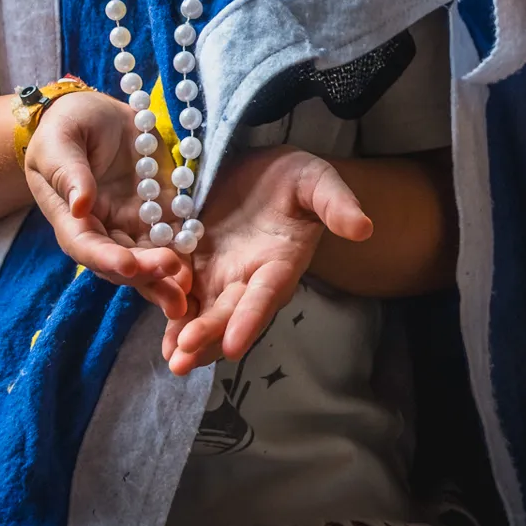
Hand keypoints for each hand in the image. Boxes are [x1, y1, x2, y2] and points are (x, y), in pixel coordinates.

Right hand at [23, 90, 191, 317]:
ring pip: (148, 258)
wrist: (95, 114)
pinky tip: (199, 265)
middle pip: (121, 261)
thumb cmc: (66, 125)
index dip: (106, 259)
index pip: (85, 246)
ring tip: (186, 288)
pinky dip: (184, 250)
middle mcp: (103, 227)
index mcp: (71, 217)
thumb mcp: (59, 141)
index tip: (128, 266)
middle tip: (172, 271)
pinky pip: (172, 235)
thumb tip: (80, 205)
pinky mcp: (158, 209)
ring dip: (165, 276)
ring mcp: (131, 222)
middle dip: (145, 273)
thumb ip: (68, 172)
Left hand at [161, 145, 371, 375]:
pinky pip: (178, 294)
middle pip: (228, 312)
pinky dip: (170, 314)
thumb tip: (365, 227)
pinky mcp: (192, 264)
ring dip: (187, 337)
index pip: (264, 295)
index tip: (235, 346)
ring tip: (172, 358)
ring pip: (202, 312)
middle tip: (185, 357)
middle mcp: (247, 278)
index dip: (250, 319)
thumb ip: (336, 203)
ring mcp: (217, 274)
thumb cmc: (293, 177)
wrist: (257, 167)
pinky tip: (160, 339)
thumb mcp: (316, 180)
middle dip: (208, 336)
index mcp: (279, 262)